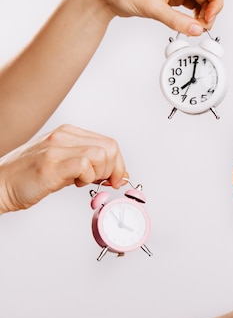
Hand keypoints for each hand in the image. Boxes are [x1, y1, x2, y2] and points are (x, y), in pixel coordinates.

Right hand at [0, 124, 126, 214]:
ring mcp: (56, 148)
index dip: (118, 163)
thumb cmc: (28, 177)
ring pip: (101, 155)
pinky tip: (76, 183)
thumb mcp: (62, 163)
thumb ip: (87, 164)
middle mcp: (63, 136)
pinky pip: (85, 166)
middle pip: (110, 148)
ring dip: (100, 174)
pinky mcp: (50, 165)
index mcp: (67, 133)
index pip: (109, 143)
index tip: (116, 178)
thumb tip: (114, 173)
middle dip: (114, 169)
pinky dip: (88, 179)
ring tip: (85, 182)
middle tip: (105, 182)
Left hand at [79, 0, 223, 34]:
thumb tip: (196, 30)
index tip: (210, 16)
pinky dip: (193, 15)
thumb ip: (177, 21)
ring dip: (202, 14)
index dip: (216, 0)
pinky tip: (189, 23)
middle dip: (209, 10)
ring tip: (195, 26)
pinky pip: (190, 5)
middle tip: (203, 25)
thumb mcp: (153, 7)